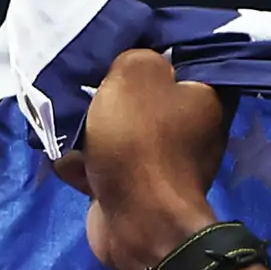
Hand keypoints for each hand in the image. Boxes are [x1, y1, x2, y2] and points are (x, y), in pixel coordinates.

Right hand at [49, 48, 234, 269]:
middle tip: (84, 81)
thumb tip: (135, 67)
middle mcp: (191, 130)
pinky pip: (101, 164)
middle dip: (109, 91)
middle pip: (142, 96)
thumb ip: (136, 58)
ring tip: (65, 117)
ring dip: (88, 128)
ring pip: (117, 130)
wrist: (138, 221)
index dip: (151, 52)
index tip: (121, 48)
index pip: (183, 61)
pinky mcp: (134, 189)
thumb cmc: (142, 142)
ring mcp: (162, 163)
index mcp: (206, 99)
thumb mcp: (135, 74)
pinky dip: (82, 163)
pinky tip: (69, 158)